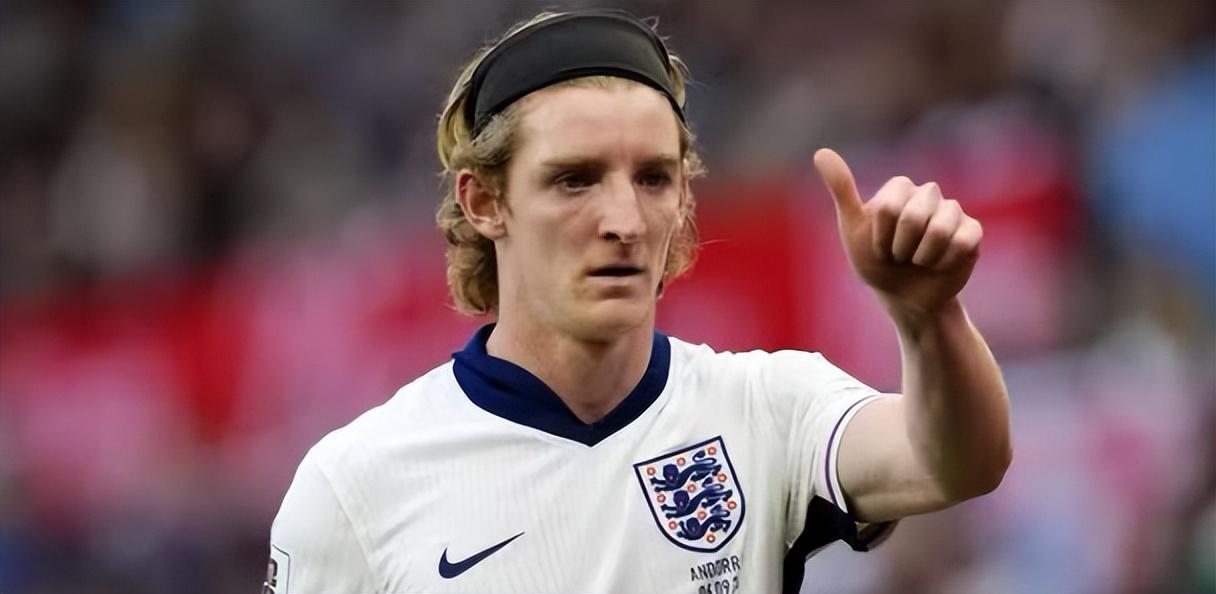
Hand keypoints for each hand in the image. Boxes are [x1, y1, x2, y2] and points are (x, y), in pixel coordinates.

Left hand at [812, 148, 981, 322]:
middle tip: (899, 256)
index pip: (888, 208)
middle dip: (900, 249)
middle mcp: (928, 193)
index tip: (879, 247)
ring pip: (940, 231)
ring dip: (922, 258)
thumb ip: (841, 189)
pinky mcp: (972, 231)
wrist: (903, 297)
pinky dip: (943, 263)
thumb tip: (821, 152)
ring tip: (919, 261)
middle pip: (913, 218)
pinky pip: (962, 243)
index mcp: (900, 188)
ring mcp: (953, 211)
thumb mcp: (853, 228)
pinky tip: (939, 265)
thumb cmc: (875, 261)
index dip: (880, 238)